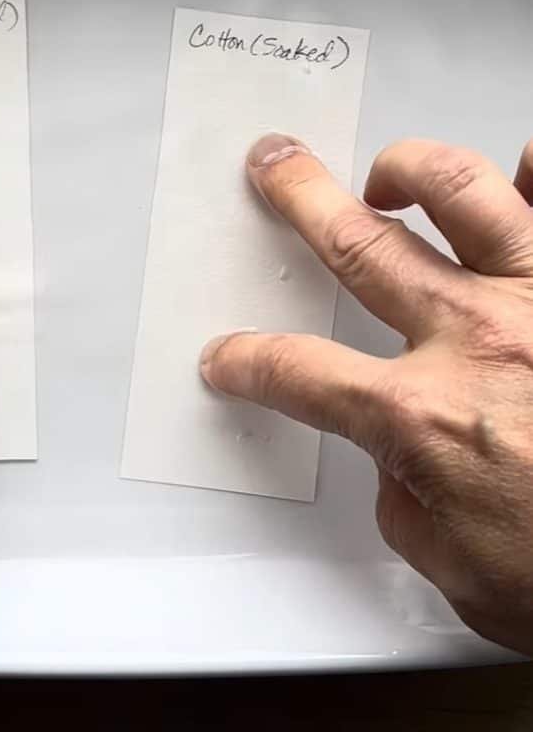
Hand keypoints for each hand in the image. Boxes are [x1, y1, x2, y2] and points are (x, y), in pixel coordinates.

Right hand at [200, 131, 532, 654]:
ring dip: (408, 169)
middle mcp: (478, 339)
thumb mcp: (461, 570)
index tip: (233, 356)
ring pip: (458, 190)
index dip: (251, 362)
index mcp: (425, 418)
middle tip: (277, 167)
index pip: (300, 373)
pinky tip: (523, 166)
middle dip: (299, 198)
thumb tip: (400, 461)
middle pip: (358, 244)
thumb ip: (408, 499)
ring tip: (389, 175)